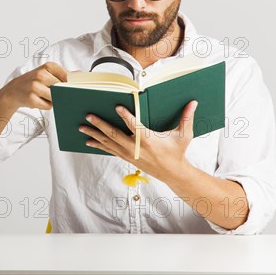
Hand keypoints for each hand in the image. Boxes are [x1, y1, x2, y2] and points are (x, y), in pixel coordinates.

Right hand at [2, 62, 67, 110]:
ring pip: (56, 98)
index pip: (68, 77)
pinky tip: (39, 100)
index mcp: (48, 66)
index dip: (71, 85)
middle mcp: (41, 74)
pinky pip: (48, 106)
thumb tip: (81, 74)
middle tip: (55, 93)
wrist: (14, 90)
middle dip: (62, 93)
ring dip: (53, 100)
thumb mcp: (48, 73)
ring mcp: (35, 86)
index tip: (73, 88)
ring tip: (45, 95)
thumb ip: (64, 74)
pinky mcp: (32, 98)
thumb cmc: (34, 82)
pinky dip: (46, 105)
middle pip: (63, 89)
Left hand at [78, 100, 197, 182]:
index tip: (117, 107)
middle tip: (89, 115)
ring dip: (94, 134)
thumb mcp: (184, 136)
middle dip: (100, 125)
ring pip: (108, 143)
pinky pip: (109, 150)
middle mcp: (136, 148)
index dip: (126, 116)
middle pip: (114, 134)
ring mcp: (129, 154)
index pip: (135, 126)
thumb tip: (193, 102)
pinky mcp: (126, 157)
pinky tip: (88, 140)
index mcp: (149, 140)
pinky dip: (98, 145)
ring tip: (82, 127)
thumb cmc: (178, 152)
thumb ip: (186, 118)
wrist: (173, 173)